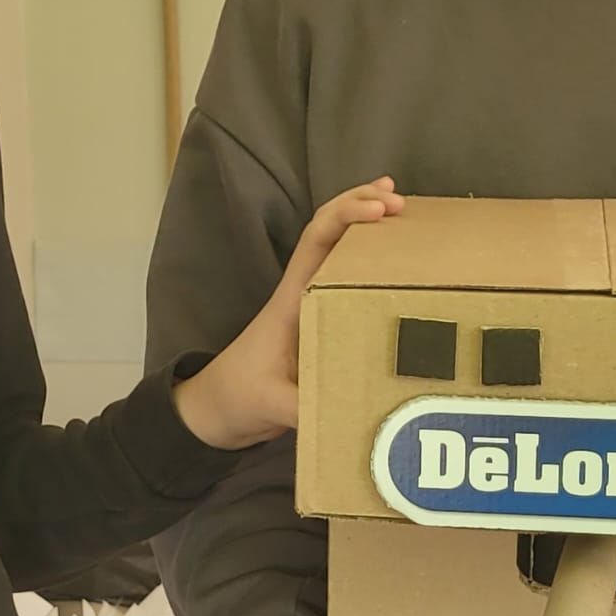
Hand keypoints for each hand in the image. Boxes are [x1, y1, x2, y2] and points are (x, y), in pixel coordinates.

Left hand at [172, 178, 403, 449]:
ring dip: (364, 223)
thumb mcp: (272, 405)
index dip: (347, 217)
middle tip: (400, 201)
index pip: (317, 241)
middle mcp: (302, 292)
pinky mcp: (317, 318)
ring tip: (401, 205)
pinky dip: (367, 257)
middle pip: (328, 230)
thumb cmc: (238, 397)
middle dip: (361, 206)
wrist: (215, 408)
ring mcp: (310, 303)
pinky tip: (390, 254)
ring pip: (337, 248)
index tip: (381, 210)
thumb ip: (307, 409)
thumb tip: (352, 414)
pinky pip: (346, 277)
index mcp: (291, 301)